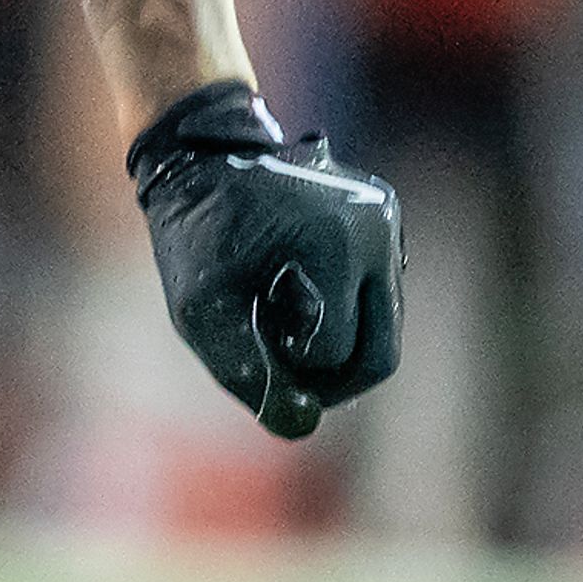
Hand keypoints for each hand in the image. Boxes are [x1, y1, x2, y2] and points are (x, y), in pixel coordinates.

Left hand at [131, 80, 404, 436]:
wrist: (201, 153)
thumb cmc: (195, 231)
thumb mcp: (199, 306)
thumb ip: (244, 374)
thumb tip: (297, 428)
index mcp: (335, 242)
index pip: (335, 353)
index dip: (291, 367)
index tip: (255, 342)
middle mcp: (376, 228)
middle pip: (382, 351)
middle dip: (335, 378)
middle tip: (290, 374)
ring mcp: (387, 221)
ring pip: (386, 326)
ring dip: (340, 341)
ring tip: (283, 318)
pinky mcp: (386, 218)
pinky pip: (381, 292)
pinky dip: (347, 308)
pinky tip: (300, 286)